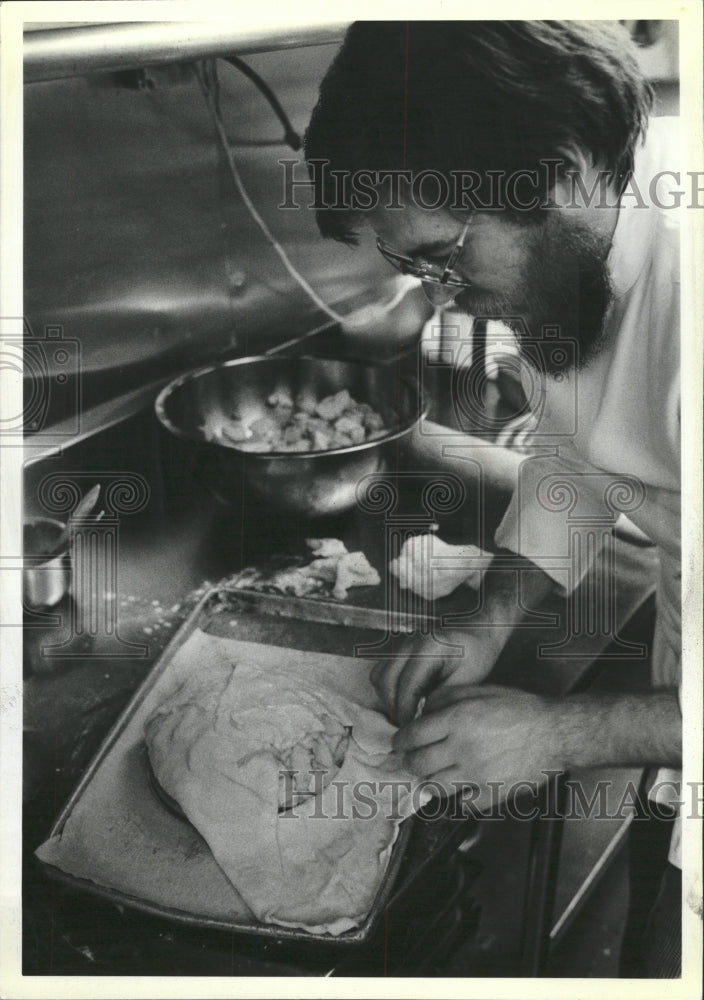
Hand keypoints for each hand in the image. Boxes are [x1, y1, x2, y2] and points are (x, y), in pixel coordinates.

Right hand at [370, 630, 500, 725]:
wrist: (479, 631)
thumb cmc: (478, 654)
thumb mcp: (467, 680)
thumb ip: (443, 699)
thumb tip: (421, 719)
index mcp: (429, 648)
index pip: (407, 685)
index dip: (405, 711)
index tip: (410, 729)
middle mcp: (410, 643)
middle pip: (385, 680)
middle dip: (393, 706)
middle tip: (406, 725)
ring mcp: (403, 644)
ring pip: (379, 675)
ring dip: (387, 697)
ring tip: (405, 713)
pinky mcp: (401, 649)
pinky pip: (383, 670)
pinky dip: (388, 688)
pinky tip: (405, 699)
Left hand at [392, 684, 563, 811]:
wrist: (555, 732)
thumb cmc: (520, 708)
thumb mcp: (480, 690)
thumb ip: (446, 697)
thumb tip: (421, 711)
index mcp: (458, 718)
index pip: (411, 735)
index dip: (400, 740)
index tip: (400, 743)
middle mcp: (464, 747)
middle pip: (418, 763)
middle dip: (410, 761)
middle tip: (412, 759)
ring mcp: (478, 774)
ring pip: (434, 787)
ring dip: (428, 781)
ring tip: (431, 774)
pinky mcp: (493, 794)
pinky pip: (462, 804)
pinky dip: (457, 798)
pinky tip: (460, 787)